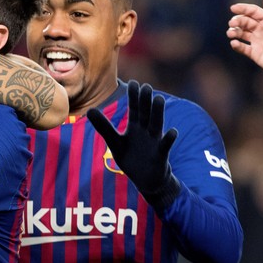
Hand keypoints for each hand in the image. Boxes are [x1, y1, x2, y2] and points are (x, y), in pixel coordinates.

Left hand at [87, 81, 179, 207]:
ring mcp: (155, 142)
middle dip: (145, 101)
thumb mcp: (115, 143)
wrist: (147, 180)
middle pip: (145, 114)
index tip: (132, 82)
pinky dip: (169, 139)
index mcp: (135, 128)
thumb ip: (104, 127)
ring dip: (158, 113)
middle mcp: (146, 132)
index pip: (134, 109)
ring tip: (159, 99)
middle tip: (146, 86)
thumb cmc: (131, 159)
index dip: (133, 97)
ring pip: (156, 125)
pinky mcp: (161, 156)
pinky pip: (165, 146)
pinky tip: (172, 131)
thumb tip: (89, 110)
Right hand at [227, 0, 262, 79]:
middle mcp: (261, 30)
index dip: (243, 9)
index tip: (233, 8)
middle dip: (237, 21)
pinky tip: (234, 44)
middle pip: (245, 22)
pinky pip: (241, 47)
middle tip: (232, 24)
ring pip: (241, 34)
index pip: (253, 12)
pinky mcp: (254, 53)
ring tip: (231, 34)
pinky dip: (236, 45)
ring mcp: (257, 42)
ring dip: (234, 32)